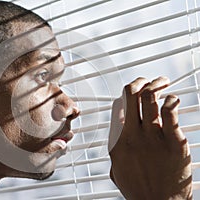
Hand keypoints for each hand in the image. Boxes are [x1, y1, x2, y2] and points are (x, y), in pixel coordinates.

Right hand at [108, 77, 191, 199]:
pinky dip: (170, 100)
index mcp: (119, 141)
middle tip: (148, 81)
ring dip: (156, 85)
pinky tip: (172, 100)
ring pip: (149, 98)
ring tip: (162, 83)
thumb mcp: (117, 169)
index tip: (133, 92)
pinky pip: (170, 112)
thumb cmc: (139, 190)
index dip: (125, 94)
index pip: (118, 107)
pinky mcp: (173, 142)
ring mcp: (153, 138)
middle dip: (140, 82)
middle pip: (132, 96)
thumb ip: (116, 150)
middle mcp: (133, 135)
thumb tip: (118, 136)